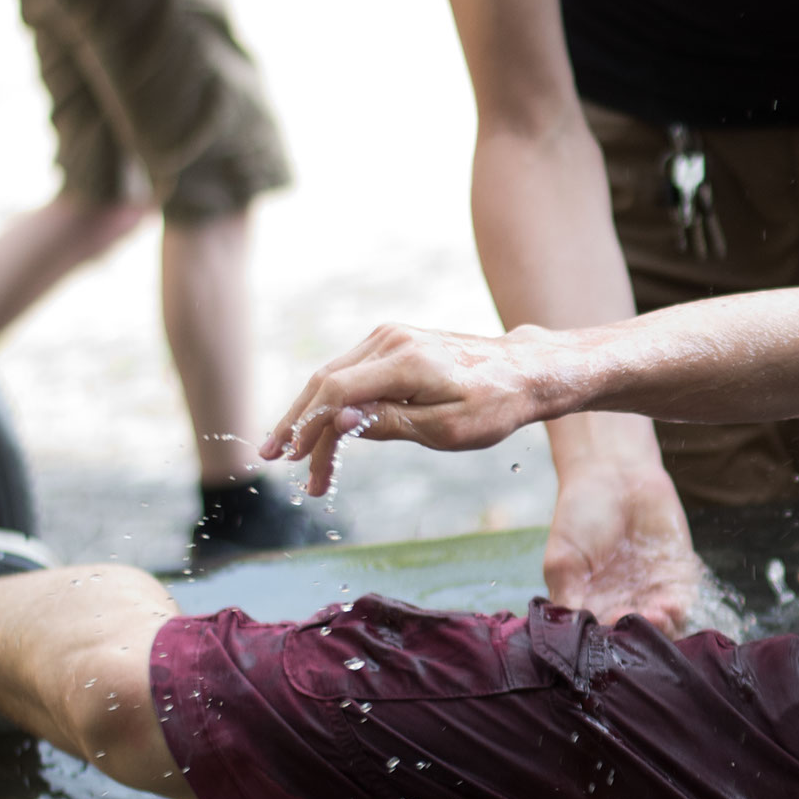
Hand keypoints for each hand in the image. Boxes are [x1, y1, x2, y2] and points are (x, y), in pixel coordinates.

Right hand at [263, 321, 575, 491]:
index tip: (293, 461)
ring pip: (331, 377)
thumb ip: (389, 423)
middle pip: (324, 382)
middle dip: (298, 425)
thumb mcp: (447, 428)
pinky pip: (349, 372)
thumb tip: (336, 422)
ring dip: (311, 418)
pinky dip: (332, 403)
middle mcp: (390, 340)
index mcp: (405, 361)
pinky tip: (321, 432)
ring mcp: (389, 337)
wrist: (524, 371)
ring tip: (299, 460)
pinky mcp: (392, 342)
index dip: (308, 427)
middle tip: (274, 461)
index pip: (336, 392)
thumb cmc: (493, 405)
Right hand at [544, 450, 705, 632]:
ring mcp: (652, 594)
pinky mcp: (678, 578)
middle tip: (632, 625)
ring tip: (654, 617)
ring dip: (659, 632)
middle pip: (633, 641)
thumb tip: (567, 641)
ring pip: (660, 631)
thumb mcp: (562, 560)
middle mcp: (622, 606)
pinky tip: (668, 606)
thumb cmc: (579, 514)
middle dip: (635, 642)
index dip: (604, 646)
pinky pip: (682, 606)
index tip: (605, 638)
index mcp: (591, 607)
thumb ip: (566, 600)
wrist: (614, 474)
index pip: (600, 641)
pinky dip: (678, 613)